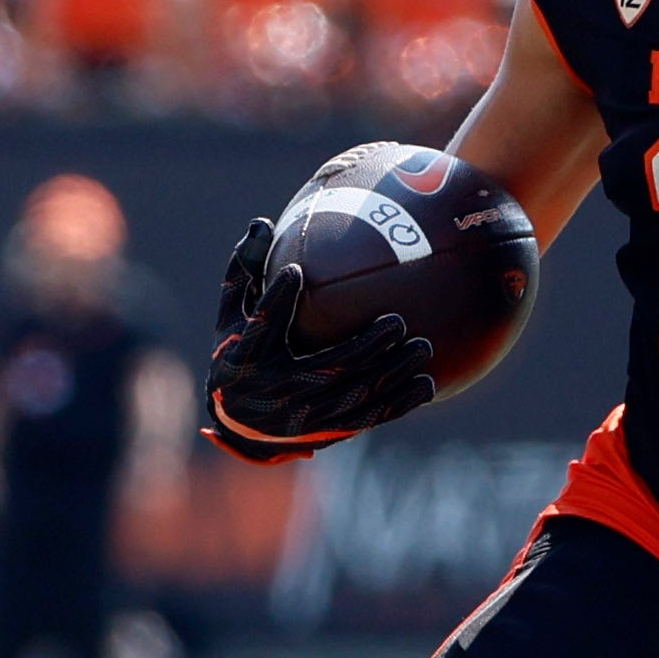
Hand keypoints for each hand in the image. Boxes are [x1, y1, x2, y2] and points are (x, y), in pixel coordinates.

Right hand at [201, 216, 434, 464]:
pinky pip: (366, 418)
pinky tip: (428, 384)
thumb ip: (244, 273)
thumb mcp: (230, 316)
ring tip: (422, 347)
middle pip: (324, 369)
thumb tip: (261, 224)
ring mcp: (301, 418)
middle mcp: (273, 392)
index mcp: (245, 359)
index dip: (275, 301)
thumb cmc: (238, 352)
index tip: (295, 272)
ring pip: (352, 396)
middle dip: (364, 347)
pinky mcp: (324, 433)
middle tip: (397, 322)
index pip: (260, 327)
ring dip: (390, 374)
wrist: (239, 425)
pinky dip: (399, 403)